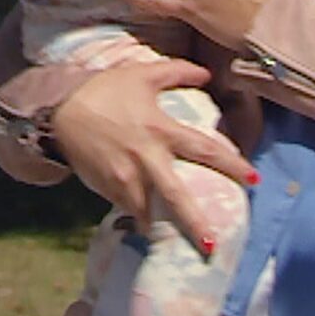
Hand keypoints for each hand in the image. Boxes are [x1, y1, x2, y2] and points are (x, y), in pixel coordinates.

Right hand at [48, 57, 255, 247]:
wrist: (60, 108)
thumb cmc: (104, 90)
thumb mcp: (141, 74)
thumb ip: (176, 71)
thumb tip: (206, 73)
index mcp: (160, 130)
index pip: (204, 149)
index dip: (232, 164)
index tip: (254, 180)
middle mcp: (145, 157)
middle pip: (175, 195)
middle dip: (194, 222)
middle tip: (212, 244)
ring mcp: (124, 175)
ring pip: (147, 209)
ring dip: (160, 227)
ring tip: (173, 244)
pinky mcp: (106, 185)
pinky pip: (126, 206)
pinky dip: (137, 215)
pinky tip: (144, 224)